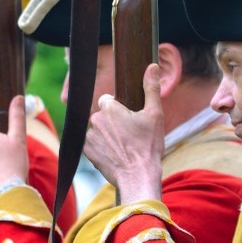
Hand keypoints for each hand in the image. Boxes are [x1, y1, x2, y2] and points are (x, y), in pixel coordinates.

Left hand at [84, 64, 163, 204]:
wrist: (138, 176)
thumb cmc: (148, 146)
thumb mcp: (154, 115)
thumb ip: (151, 88)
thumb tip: (152, 66)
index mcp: (109, 108)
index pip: (108, 100)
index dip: (119, 109)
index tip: (130, 120)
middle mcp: (95, 120)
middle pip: (102, 116)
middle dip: (113, 123)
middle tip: (129, 136)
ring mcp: (88, 137)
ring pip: (97, 130)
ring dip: (107, 136)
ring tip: (123, 147)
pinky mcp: (86, 152)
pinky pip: (93, 145)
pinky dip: (101, 148)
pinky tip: (115, 155)